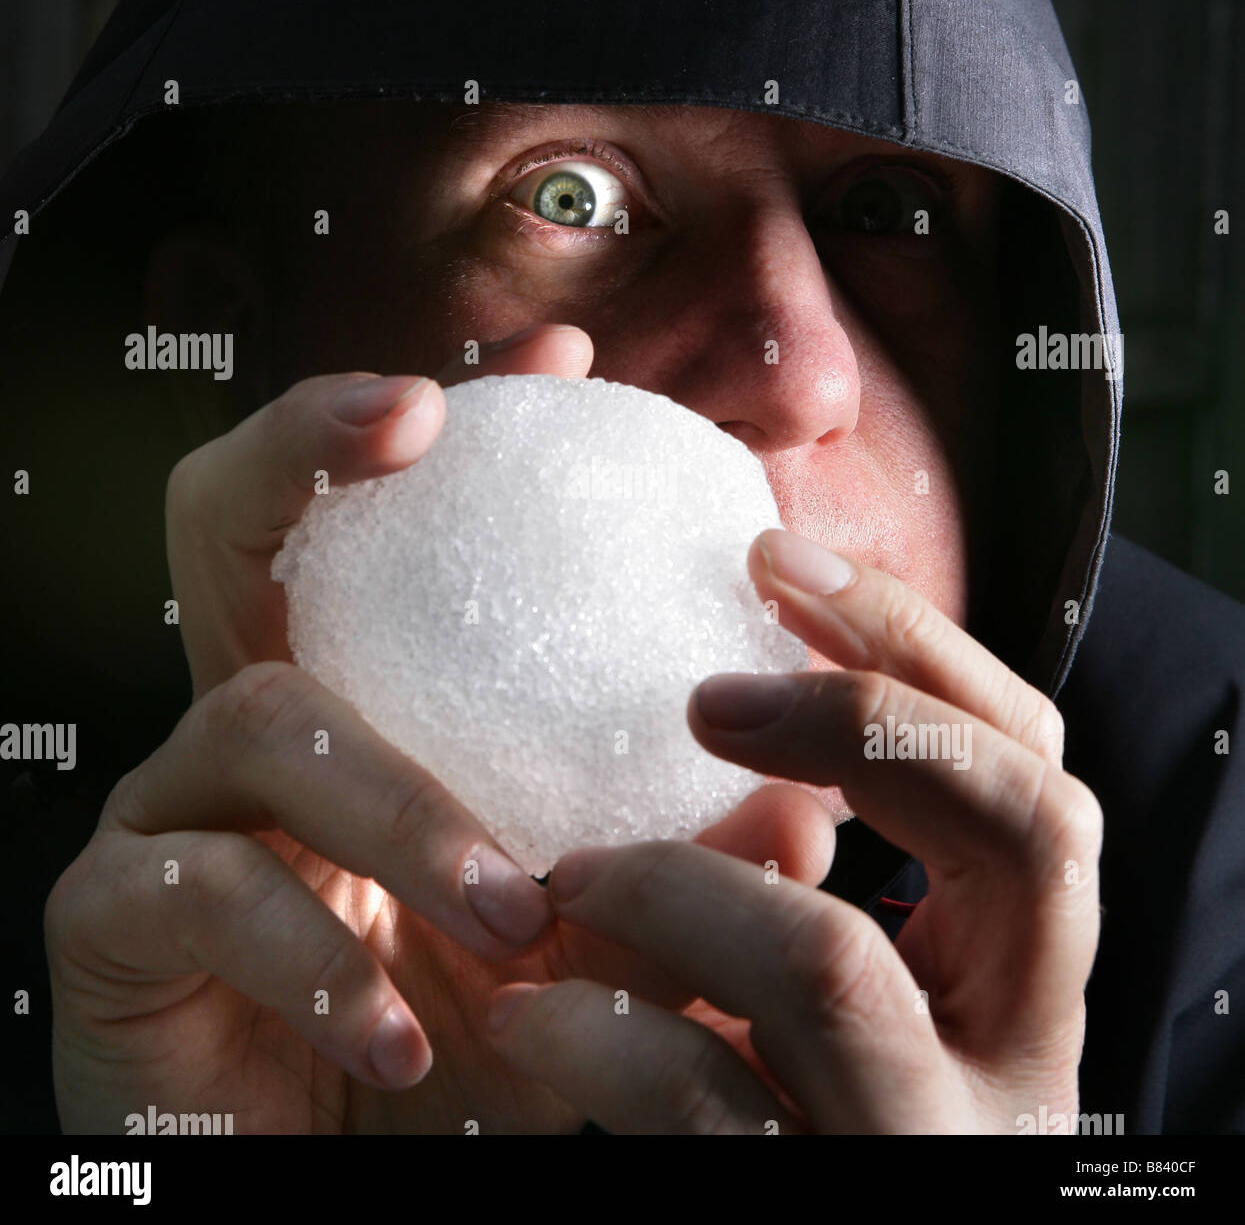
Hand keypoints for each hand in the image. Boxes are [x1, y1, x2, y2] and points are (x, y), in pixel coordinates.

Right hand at [51, 323, 809, 1133]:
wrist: (350, 1174)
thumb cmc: (471, 1043)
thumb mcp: (584, 940)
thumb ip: (664, 862)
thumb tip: (794, 810)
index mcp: (365, 695)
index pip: (383, 518)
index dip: (449, 416)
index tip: (559, 355)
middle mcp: (254, 717)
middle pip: (231, 517)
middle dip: (310, 442)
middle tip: (416, 416)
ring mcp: (174, 803)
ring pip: (261, 712)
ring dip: (405, 804)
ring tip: (515, 908)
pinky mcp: (110, 916)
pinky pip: (199, 886)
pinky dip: (315, 952)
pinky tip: (402, 1036)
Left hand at [484, 528, 1103, 1132]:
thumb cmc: (763, 1106)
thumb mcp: (811, 981)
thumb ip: (805, 869)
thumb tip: (749, 721)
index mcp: (1020, 973)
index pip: (1035, 766)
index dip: (917, 646)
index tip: (773, 560)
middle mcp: (1016, 1059)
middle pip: (1024, 826)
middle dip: (857, 718)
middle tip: (702, 692)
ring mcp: (924, 1146)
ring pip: (832, 964)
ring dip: (673, 885)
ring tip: (568, 874)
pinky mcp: (810, 1214)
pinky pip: (701, 1100)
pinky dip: (598, 1031)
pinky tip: (528, 1014)